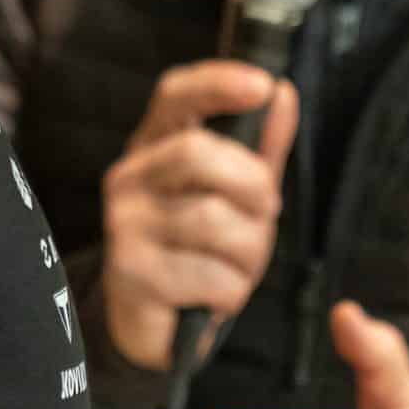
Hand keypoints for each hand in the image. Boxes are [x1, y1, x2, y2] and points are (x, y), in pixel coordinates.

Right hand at [95, 60, 297, 370]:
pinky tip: (217, 295)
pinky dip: (232, 290)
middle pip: (197, 155)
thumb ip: (259, 148)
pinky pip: (210, 274)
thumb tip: (283, 93)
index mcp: (153, 146)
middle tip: (266, 215)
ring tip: (239, 266)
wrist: (153, 325)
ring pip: (212, 220)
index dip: (216, 83)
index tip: (262, 86)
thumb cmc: (197, 250)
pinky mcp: (131, 273)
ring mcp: (124, 225)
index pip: (175, 96)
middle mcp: (129, 178)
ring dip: (249, 251)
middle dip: (253, 186)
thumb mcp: (234, 197)